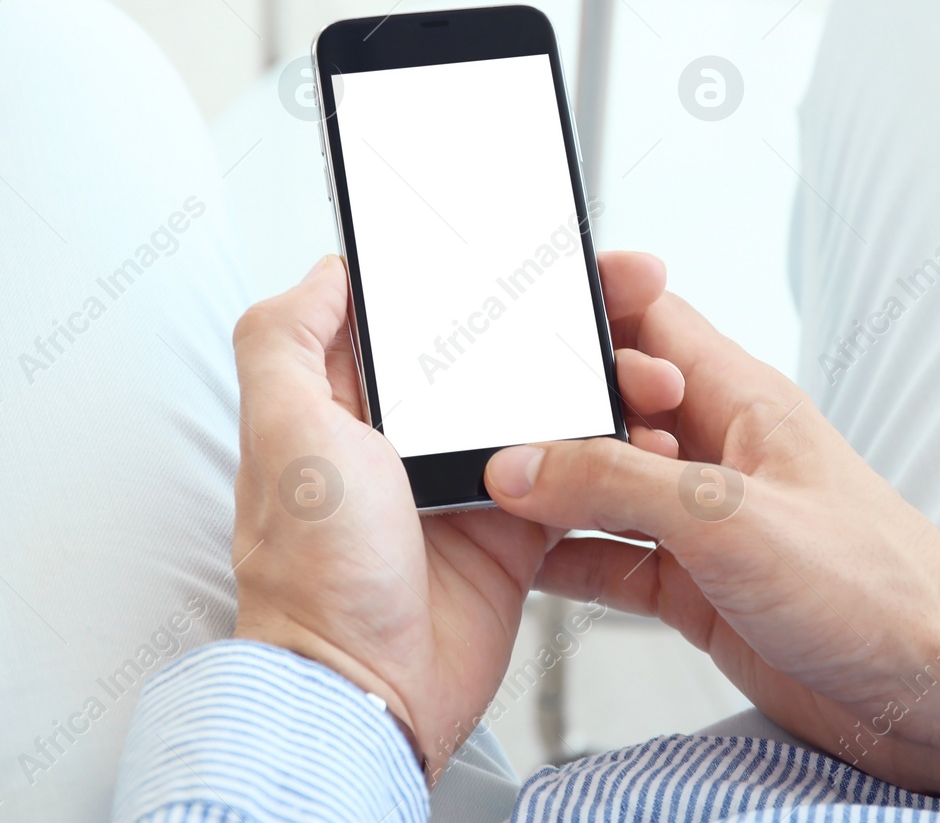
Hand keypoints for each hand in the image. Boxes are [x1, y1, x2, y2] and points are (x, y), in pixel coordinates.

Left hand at [227, 251, 682, 778]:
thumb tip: (324, 273)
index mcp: (353, 397)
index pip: (427, 312)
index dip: (484, 275)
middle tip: (631, 289)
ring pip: (552, 403)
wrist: (366, 691)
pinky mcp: (516, 526)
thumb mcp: (284, 434)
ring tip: (655, 375)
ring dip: (606, 381)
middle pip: (502, 349)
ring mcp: (470, 477)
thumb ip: (286, 341)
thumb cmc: (313, 571)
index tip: (546, 248)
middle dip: (570, 318)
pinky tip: (650, 433)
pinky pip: (577, 472)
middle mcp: (412, 432)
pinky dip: (617, 451)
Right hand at [485, 290, 939, 820]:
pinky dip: (568, 559)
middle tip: (491, 430)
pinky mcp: (697, 586)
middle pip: (611, 405)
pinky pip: (612, 558)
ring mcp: (704, 522)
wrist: (931, 694)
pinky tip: (529, 563)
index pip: (649, 320)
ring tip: (489, 494)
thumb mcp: (730, 519)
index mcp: (741, 402)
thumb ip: (618, 484)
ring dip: (552, 490)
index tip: (522, 310)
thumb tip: (525, 465)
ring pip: (604, 485)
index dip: (589, 305)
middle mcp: (717, 454)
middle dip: (550, 411)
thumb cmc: (878, 591)